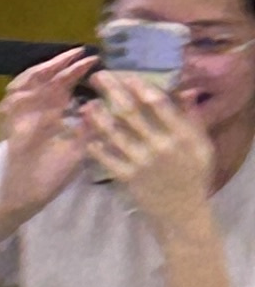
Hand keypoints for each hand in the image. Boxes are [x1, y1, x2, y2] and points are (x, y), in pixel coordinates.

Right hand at [0, 50, 97, 213]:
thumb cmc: (52, 175)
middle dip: (58, 64)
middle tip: (78, 54)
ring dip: (39, 74)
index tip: (93, 60)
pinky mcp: (8, 131)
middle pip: (39, 78)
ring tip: (58, 66)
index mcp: (50, 113)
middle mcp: (31, 111)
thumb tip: (100, 104)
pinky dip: (20, 97)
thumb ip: (89, 128)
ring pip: (20, 86)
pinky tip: (37, 90)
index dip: (74, 70)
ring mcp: (16, 119)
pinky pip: (9, 108)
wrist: (27, 197)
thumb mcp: (79, 148)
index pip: (60, 84)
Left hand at [81, 70, 216, 234]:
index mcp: (181, 135)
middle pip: (131, 113)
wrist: (182, 212)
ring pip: (114, 134)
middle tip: (98, 77)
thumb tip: (186, 89)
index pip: (158, 104)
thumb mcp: (200, 145)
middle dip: (112, 92)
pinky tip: (86, 135)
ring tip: (86, 103)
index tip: (126, 74)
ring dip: (97, 116)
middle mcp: (160, 146)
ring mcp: (141, 162)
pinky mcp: (127, 178)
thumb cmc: (192, 175)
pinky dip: (95, 146)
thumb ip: (192, 118)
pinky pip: (106, 158)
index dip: (140, 87)